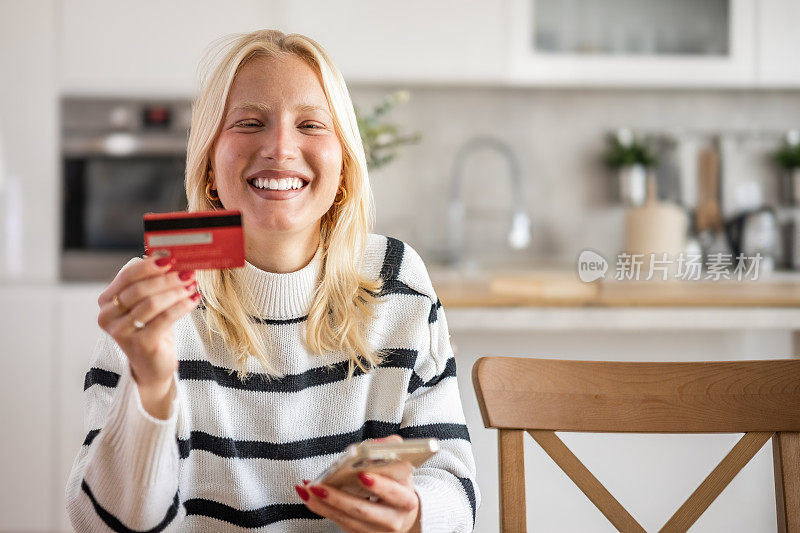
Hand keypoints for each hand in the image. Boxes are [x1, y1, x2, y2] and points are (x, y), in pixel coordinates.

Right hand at [96, 251, 200, 417]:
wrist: (153, 365)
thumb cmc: (152, 329)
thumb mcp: (149, 303)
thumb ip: (153, 281)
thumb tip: (169, 256)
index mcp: (107, 301)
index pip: (127, 275)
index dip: (150, 265)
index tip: (173, 258)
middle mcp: (107, 317)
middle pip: (139, 289)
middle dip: (167, 278)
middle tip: (188, 272)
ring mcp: (121, 332)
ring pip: (152, 303)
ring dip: (176, 291)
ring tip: (192, 285)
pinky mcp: (139, 345)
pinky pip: (164, 319)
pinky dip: (181, 306)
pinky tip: (194, 299)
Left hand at [296, 436, 420, 532]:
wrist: (401, 511)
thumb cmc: (396, 482)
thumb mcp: (400, 464)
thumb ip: (390, 447)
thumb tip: (374, 444)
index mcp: (407, 498)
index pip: (394, 492)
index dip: (379, 485)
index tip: (361, 475)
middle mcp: (394, 519)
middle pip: (364, 510)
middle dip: (340, 498)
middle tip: (321, 486)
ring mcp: (377, 530)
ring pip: (347, 519)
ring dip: (324, 504)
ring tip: (308, 488)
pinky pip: (339, 522)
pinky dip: (321, 508)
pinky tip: (308, 496)